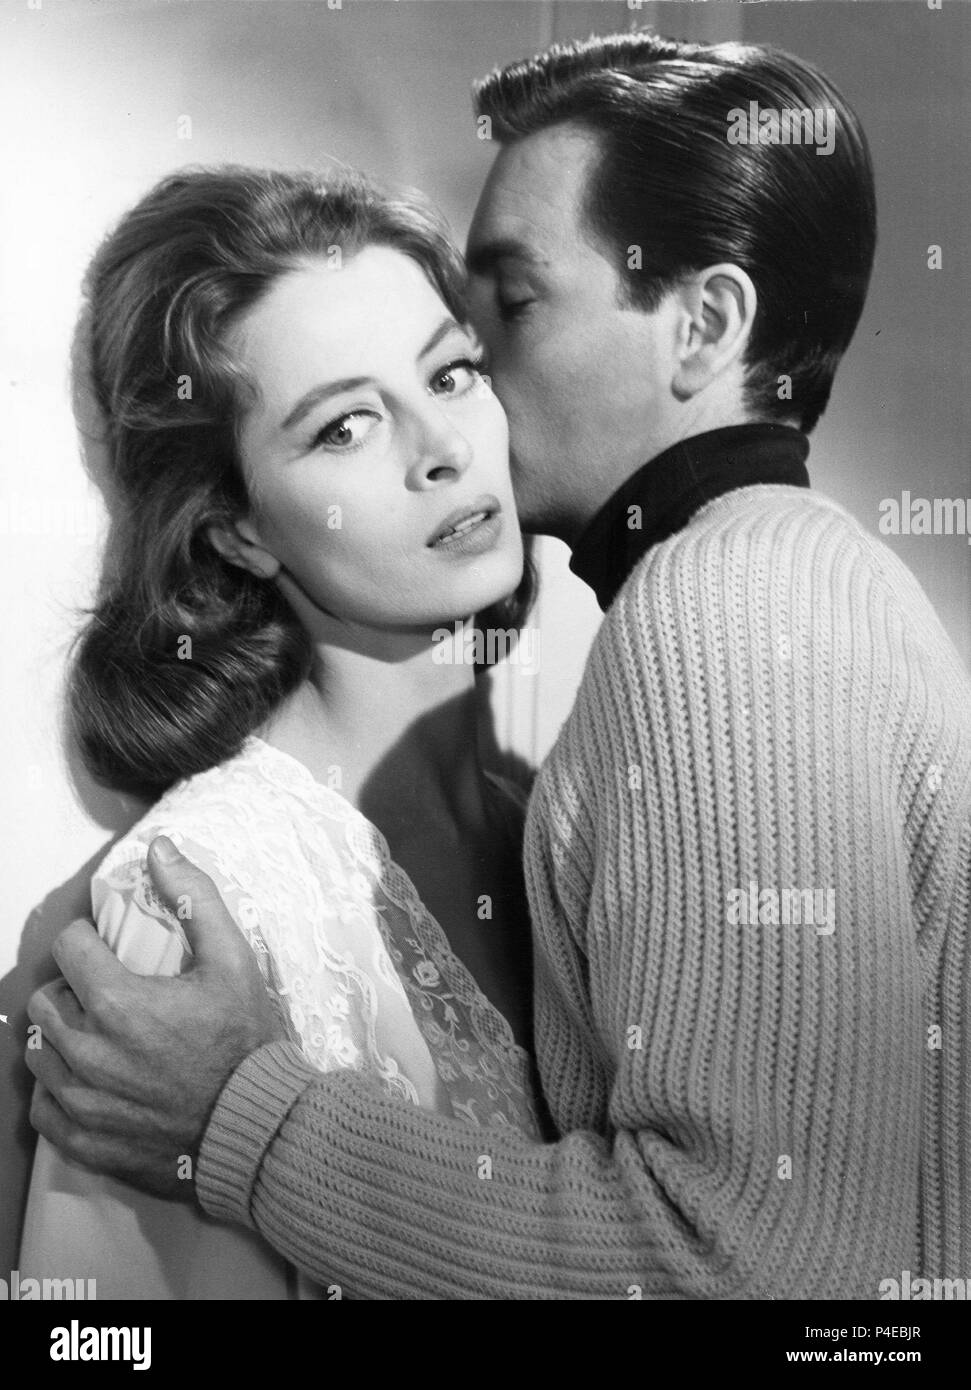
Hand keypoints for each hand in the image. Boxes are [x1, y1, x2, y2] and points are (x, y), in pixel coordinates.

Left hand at [26, 836, 286, 1198]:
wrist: (257, 1129)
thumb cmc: (247, 1042)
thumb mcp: (234, 961)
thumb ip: (194, 898)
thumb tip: (159, 847)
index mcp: (118, 1002)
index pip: (68, 946)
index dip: (88, 939)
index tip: (108, 948)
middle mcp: (87, 1052)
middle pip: (42, 1000)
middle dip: (70, 987)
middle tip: (106, 991)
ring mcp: (81, 1101)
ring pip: (36, 1051)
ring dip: (61, 1036)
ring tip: (99, 1034)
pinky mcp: (83, 1139)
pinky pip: (41, 1105)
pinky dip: (59, 1089)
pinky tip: (94, 1079)